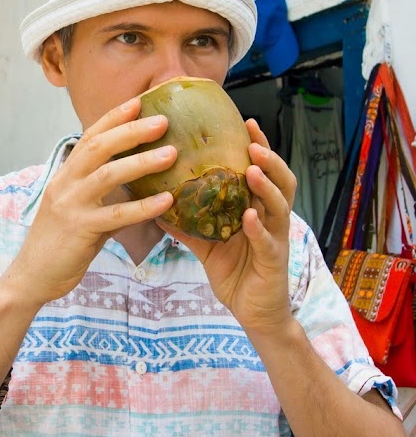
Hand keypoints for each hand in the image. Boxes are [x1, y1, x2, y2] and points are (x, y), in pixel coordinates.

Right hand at [7, 98, 176, 306]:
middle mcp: (65, 184)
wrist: (32, 276)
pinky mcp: (80, 229)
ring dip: (142, 162)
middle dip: (131, 130)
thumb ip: (103, 195)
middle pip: (98, 147)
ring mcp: (71, 205)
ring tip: (171, 154)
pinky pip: (117, 215)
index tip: (139, 101)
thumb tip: (138, 185)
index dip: (113, 118)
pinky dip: (144, 207)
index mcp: (65, 176)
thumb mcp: (79, 210)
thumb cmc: (60, 243)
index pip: (89, 137)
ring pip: (108, 175)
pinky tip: (167, 201)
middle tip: (162, 121)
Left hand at [162, 118, 296, 339]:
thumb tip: (156, 204)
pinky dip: (259, 228)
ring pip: (280, 206)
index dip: (258, 147)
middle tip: (252, 139)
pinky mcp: (274, 262)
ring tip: (252, 168)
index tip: (244, 122)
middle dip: (269, 157)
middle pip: (281, 180)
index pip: (263, 171)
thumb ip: (188, 224)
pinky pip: (267, 241)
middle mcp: (272, 219)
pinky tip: (249, 216)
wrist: (254, 314)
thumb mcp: (207, 245)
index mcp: (259, 209)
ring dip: (266, 186)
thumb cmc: (235, 273)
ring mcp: (276, 239)